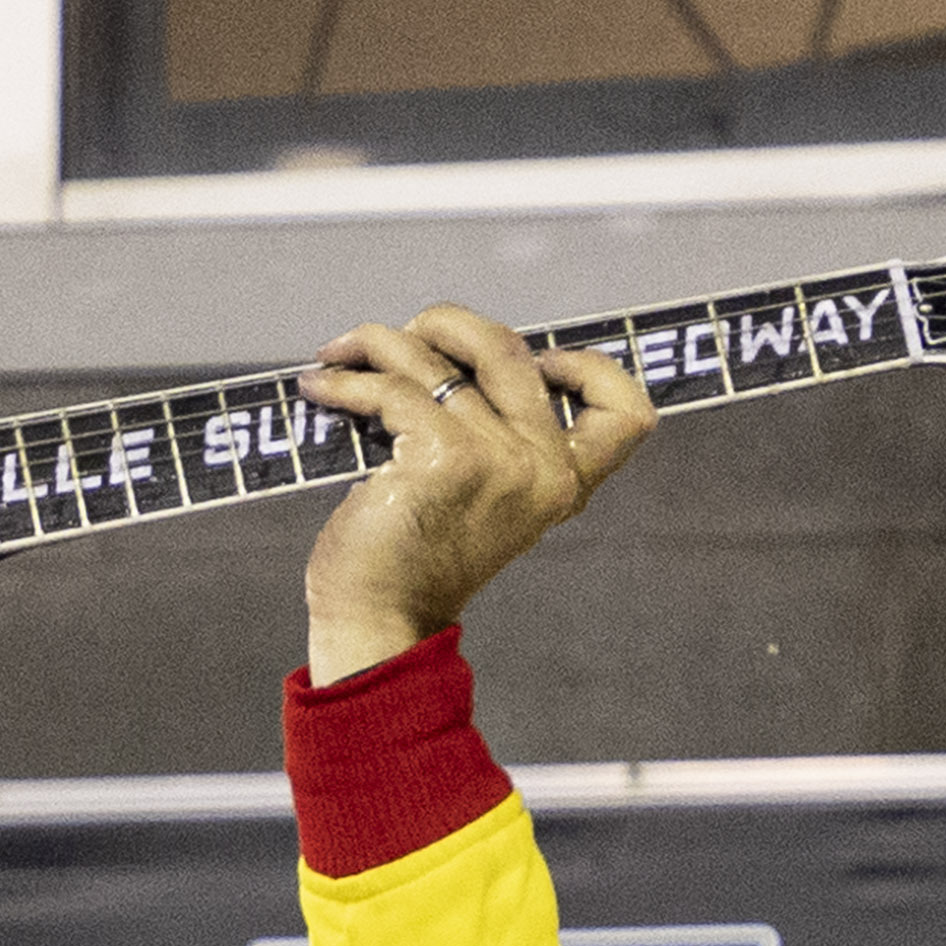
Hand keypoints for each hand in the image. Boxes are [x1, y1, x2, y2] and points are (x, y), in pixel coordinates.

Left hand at [294, 306, 649, 679]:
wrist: (379, 624)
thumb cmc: (416, 559)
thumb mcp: (482, 492)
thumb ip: (495, 432)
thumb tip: (447, 347)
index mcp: (562, 480)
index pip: (624, 412)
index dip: (588, 366)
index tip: (538, 361)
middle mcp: (541, 467)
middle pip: (506, 346)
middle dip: (442, 322)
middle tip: (396, 339)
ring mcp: (496, 459)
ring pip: (432, 357)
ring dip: (374, 345)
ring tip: (340, 357)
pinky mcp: (444, 455)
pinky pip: (390, 387)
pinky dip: (346, 379)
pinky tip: (321, 386)